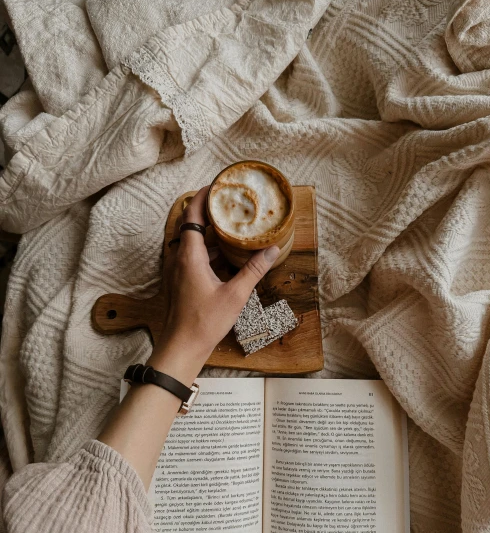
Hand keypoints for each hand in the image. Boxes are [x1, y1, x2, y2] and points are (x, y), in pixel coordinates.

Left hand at [147, 186, 278, 384]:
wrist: (181, 347)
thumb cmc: (204, 322)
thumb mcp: (235, 295)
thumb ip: (254, 270)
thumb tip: (271, 250)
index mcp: (189, 256)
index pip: (192, 214)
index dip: (203, 196)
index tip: (217, 185)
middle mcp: (178, 258)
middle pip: (191, 224)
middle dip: (209, 211)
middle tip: (229, 203)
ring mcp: (176, 270)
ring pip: (191, 241)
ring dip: (209, 232)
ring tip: (231, 226)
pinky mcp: (179, 281)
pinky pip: (191, 256)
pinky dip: (206, 249)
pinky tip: (224, 255)